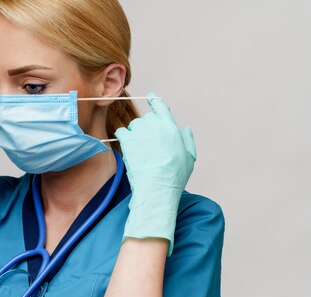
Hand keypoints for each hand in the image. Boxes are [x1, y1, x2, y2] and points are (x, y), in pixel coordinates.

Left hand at [114, 92, 196, 255]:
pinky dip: (122, 137)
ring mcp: (141, 132)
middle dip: (146, 128)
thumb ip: (187, 140)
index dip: (155, 101)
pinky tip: (126, 146)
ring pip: (134, 125)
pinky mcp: (128, 141)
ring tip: (139, 151)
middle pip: (147, 118)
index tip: (151, 96)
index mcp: (172, 128)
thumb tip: (185, 128)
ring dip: (134, 134)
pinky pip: (121, 132)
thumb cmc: (175, 177)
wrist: (157, 187)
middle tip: (146, 143)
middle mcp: (156, 126)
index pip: (162, 108)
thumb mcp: (189, 157)